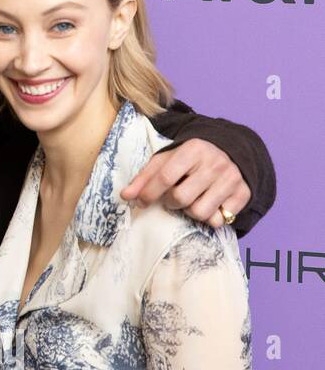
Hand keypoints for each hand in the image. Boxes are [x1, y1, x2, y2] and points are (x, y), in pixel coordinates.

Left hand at [121, 139, 250, 229]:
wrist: (230, 153)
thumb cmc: (189, 160)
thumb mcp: (166, 160)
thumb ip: (144, 177)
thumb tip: (125, 196)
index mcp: (193, 149)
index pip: (165, 177)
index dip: (148, 193)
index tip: (140, 201)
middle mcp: (215, 163)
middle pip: (180, 198)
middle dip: (170, 202)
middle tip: (172, 197)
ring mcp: (231, 179)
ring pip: (199, 212)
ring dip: (189, 211)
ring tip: (191, 200)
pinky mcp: (243, 194)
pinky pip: (219, 219)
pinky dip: (209, 217)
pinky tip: (208, 203)